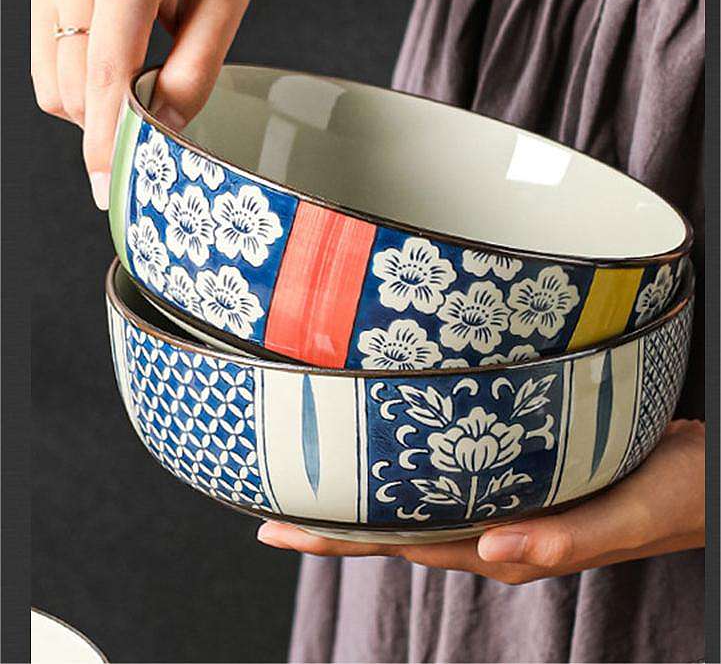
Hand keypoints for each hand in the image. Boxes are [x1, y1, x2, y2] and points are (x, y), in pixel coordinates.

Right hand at [31, 0, 284, 208]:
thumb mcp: (226, 11)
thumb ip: (194, 75)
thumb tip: (158, 134)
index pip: (107, 68)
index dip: (109, 133)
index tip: (113, 181)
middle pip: (75, 85)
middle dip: (111, 122)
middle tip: (159, 118)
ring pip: (54, 85)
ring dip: (94, 106)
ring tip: (142, 75)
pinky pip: (47, 68)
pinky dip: (81, 86)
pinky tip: (117, 63)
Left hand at [257, 419, 703, 582]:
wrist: (702, 476)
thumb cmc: (673, 498)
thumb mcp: (627, 515)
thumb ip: (565, 540)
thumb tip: (490, 552)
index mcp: (507, 543)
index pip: (403, 542)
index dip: (339, 537)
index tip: (278, 523)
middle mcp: (494, 523)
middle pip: (395, 521)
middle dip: (331, 514)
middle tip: (268, 493)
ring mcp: (505, 495)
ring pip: (417, 494)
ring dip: (364, 483)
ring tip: (314, 463)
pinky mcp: (521, 466)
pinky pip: (452, 467)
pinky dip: (412, 454)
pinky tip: (395, 435)